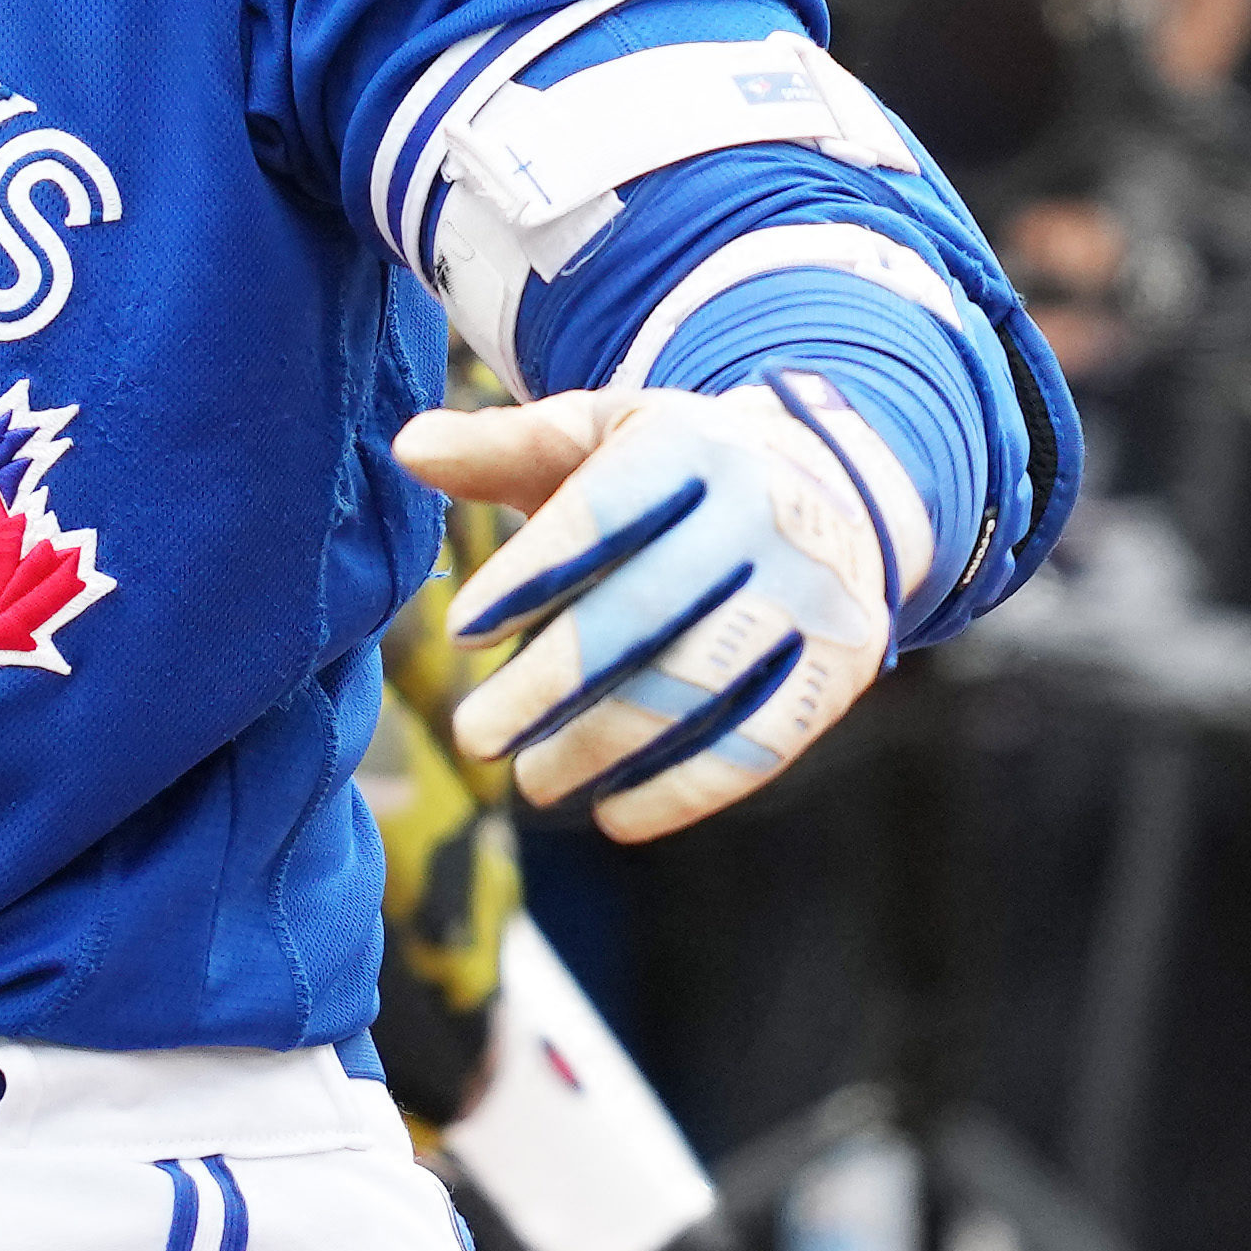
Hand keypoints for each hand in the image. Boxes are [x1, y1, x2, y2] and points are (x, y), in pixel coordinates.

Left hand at [405, 379, 920, 842]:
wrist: (838, 481)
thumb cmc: (675, 465)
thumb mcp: (600, 434)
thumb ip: (506, 446)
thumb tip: (408, 448)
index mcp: (692, 444)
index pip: (601, 514)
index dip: (530, 575)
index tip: (461, 636)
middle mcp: (764, 512)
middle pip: (644, 611)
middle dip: (550, 683)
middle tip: (473, 739)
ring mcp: (813, 590)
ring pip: (699, 684)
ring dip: (607, 745)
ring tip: (534, 780)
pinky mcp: (842, 661)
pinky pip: (764, 738)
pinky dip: (689, 787)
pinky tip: (618, 816)